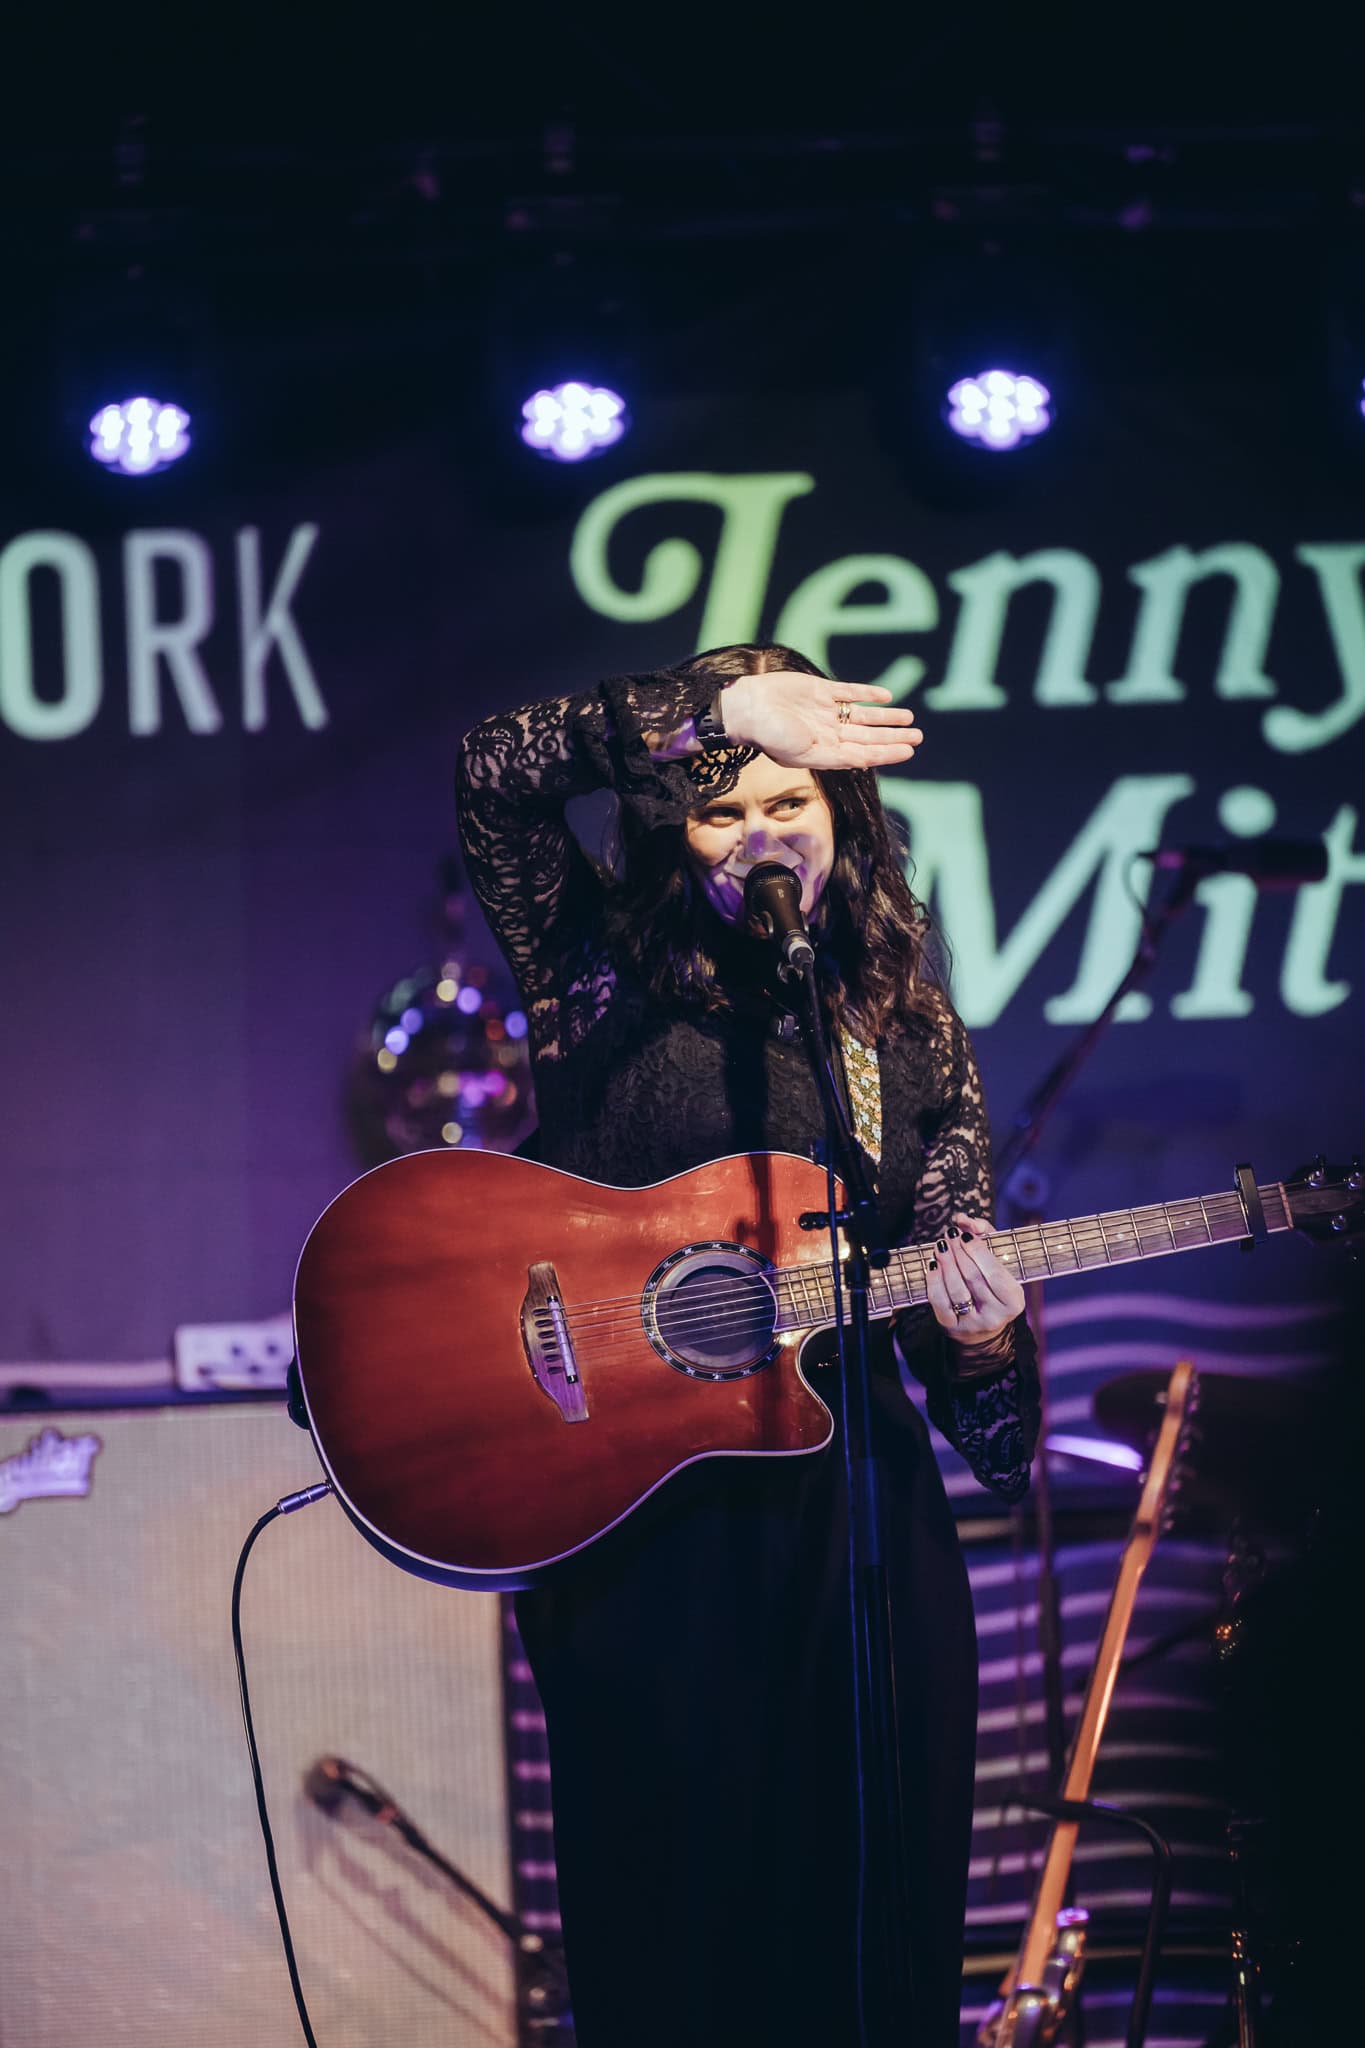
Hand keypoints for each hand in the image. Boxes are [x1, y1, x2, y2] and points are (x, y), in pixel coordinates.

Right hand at [719, 670, 922, 769]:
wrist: (747, 708)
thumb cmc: (770, 736)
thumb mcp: (805, 753)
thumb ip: (836, 757)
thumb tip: (868, 761)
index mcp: (824, 752)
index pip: (864, 753)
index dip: (887, 752)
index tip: (909, 751)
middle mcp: (827, 732)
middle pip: (868, 735)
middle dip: (893, 736)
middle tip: (919, 736)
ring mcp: (824, 711)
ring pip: (863, 715)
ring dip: (886, 718)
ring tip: (909, 718)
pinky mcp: (819, 689)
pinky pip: (849, 691)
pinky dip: (867, 693)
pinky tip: (886, 697)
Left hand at [924, 1213, 1024, 1345]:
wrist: (982, 1324)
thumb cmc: (990, 1284)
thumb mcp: (996, 1259)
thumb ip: (984, 1234)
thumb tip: (963, 1219)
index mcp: (1014, 1301)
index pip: (995, 1274)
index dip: (978, 1253)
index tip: (966, 1235)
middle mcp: (996, 1316)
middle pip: (973, 1279)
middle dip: (959, 1253)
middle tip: (950, 1235)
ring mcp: (973, 1324)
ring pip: (956, 1290)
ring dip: (946, 1264)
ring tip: (940, 1246)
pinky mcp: (952, 1328)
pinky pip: (940, 1303)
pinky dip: (934, 1282)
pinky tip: (933, 1265)